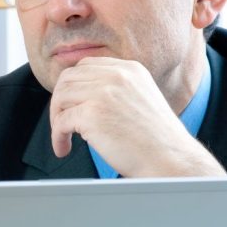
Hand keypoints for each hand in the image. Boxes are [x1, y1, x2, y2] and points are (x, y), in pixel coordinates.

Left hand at [49, 57, 225, 176]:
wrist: (170, 159)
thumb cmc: (156, 139)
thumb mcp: (140, 99)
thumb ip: (115, 90)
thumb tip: (80, 95)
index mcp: (130, 69)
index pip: (85, 66)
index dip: (72, 86)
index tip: (70, 105)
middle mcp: (117, 75)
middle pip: (67, 79)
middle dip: (59, 102)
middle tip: (62, 123)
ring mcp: (104, 93)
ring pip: (60, 98)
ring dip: (56, 120)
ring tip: (64, 138)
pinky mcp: (92, 114)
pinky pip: (61, 122)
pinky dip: (57, 137)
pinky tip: (64, 149)